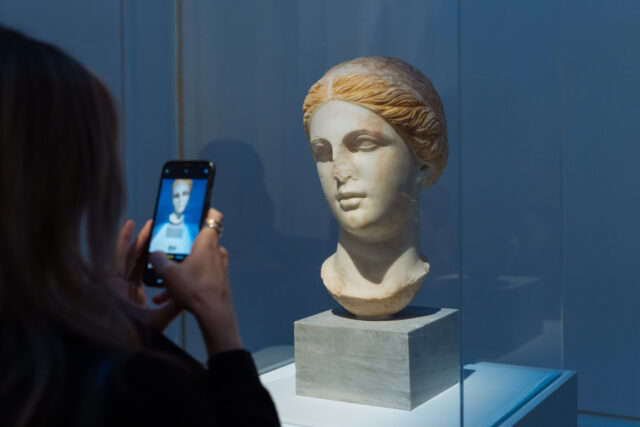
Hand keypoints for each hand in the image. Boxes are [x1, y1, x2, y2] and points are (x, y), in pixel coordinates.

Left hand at [112, 219, 181, 331]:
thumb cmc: (130, 336)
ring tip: (156, 233)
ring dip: (144, 248)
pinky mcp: (129, 294)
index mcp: (114, 288)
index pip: (120, 258)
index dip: (125, 239)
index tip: (131, 224)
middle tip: (153, 225)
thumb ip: (171, 307)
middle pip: (128, 257)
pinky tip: (152, 253)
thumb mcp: (153, 322)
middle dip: (141, 240)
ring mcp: (121, 289)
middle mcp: (115, 285)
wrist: (116, 351)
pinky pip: (135, 272)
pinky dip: (144, 261)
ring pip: (133, 263)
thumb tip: (189, 293)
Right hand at [149, 208, 241, 354]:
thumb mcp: (169, 273)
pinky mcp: (218, 280)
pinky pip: (200, 276)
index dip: (205, 209)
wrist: (214, 315)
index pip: (213, 215)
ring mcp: (219, 266)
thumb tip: (153, 254)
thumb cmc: (195, 290)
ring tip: (164, 283)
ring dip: (181, 269)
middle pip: (199, 240)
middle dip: (182, 246)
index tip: (193, 209)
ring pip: (197, 261)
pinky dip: (186, 281)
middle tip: (168, 251)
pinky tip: (169, 296)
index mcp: (207, 243)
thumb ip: (158, 259)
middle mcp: (217, 251)